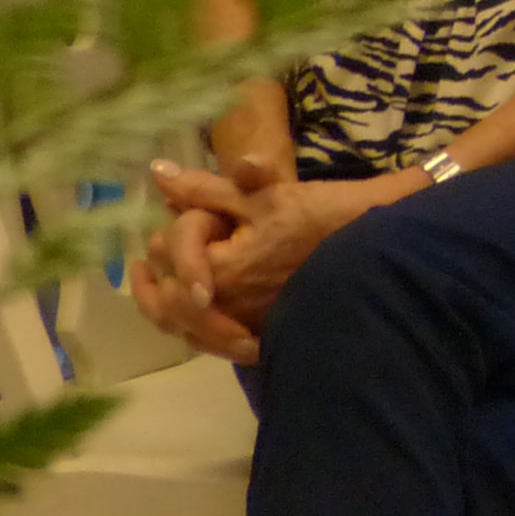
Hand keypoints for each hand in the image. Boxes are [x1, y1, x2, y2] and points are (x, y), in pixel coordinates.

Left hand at [129, 159, 403, 363]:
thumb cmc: (319, 216)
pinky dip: (201, 332)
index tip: (163, 224)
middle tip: (139, 269)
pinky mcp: (265, 335)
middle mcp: (228, 307)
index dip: (165, 235)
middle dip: (150, 285)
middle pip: (166, 305)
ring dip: (169, 312)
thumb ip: (203, 189)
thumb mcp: (262, 194)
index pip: (168, 254)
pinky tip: (201, 319)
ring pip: (189, 330)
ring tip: (160, 294)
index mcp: (220, 271)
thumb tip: (157, 171)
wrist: (375, 249)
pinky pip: (219, 344)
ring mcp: (248, 325)